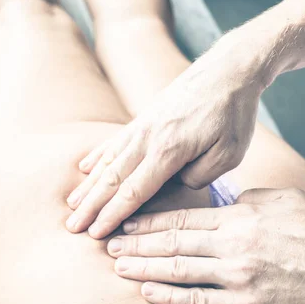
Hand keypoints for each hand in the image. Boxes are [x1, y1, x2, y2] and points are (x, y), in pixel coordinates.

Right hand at [66, 31, 263, 237]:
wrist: (228, 70)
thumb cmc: (233, 113)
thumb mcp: (229, 153)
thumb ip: (199, 176)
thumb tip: (175, 184)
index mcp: (168, 151)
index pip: (133, 191)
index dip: (112, 215)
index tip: (95, 233)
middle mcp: (147, 138)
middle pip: (112, 179)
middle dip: (91, 206)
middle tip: (72, 227)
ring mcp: (142, 125)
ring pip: (108, 161)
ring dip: (88, 184)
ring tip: (71, 204)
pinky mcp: (144, 117)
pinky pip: (114, 141)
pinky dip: (98, 156)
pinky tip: (85, 167)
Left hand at [106, 188, 304, 303]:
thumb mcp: (279, 200)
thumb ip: (244, 198)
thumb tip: (219, 201)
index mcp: (238, 216)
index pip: (182, 216)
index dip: (150, 220)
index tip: (128, 222)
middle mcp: (231, 244)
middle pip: (172, 241)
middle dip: (137, 242)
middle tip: (109, 244)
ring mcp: (236, 276)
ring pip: (178, 269)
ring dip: (143, 267)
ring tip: (117, 266)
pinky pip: (197, 301)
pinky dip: (168, 297)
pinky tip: (147, 291)